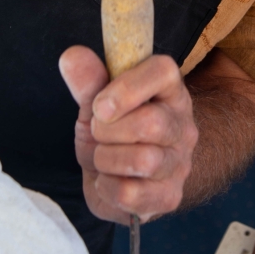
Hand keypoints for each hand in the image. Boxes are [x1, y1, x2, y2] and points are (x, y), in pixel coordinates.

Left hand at [59, 46, 198, 223]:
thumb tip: (72, 56)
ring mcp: (179, 163)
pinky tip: (107, 181)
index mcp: (168, 91)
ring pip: (144, 160)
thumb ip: (88, 80)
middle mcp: (182, 126)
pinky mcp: (169, 197)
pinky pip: (132, 194)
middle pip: (152, 123)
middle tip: (97, 133)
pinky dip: (107, 188)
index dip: (127, 87)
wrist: (122, 177)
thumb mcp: (97, 103)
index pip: (164, 72)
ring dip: (106, 159)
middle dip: (108, 130)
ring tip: (103, 157)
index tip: (100, 105)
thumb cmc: (114, 132)